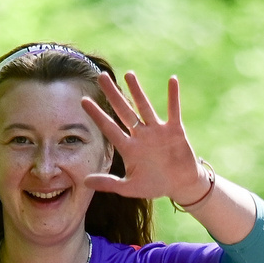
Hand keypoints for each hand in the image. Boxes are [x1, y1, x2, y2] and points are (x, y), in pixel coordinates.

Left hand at [79, 72, 207, 205]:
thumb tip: (85, 181)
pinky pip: (173, 110)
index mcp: (129, 148)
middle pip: (123, 111)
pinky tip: (172, 80)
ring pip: (144, 107)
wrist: (180, 185)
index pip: (109, 128)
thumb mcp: (129, 188)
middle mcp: (140, 135)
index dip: (97, 115)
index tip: (84, 100)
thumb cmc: (154, 185)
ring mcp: (157, 131)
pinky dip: (173, 96)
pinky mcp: (175, 130)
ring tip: (128, 74)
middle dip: (112, 95)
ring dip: (137, 91)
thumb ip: (109, 184)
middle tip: (102, 76)